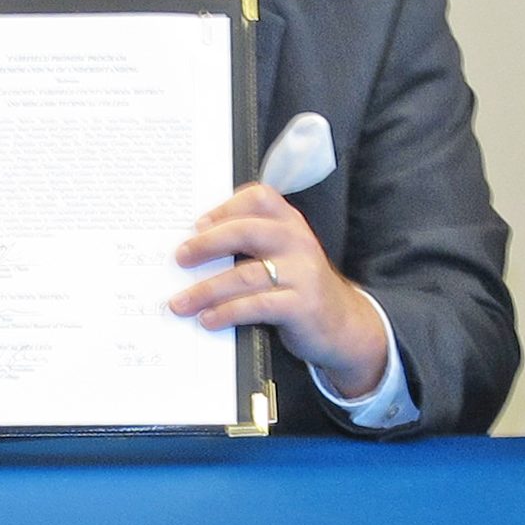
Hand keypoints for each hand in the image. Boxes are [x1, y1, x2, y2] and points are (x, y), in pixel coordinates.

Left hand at [170, 184, 391, 397]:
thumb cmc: (301, 289)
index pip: (259, 198)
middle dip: (207, 244)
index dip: (225, 208)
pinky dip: (227, 312)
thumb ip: (252, 247)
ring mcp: (303, 273)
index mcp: (291, 224)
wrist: (344, 326)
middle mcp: (298, 242)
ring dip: (206, 290)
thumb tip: (195, 253)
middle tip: (180, 258)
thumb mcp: (284, 258)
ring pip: (244, 275)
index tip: (198, 224)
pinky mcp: (302, 305)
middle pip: (246, 232)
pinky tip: (209, 319)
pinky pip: (256, 306)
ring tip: (181, 302)